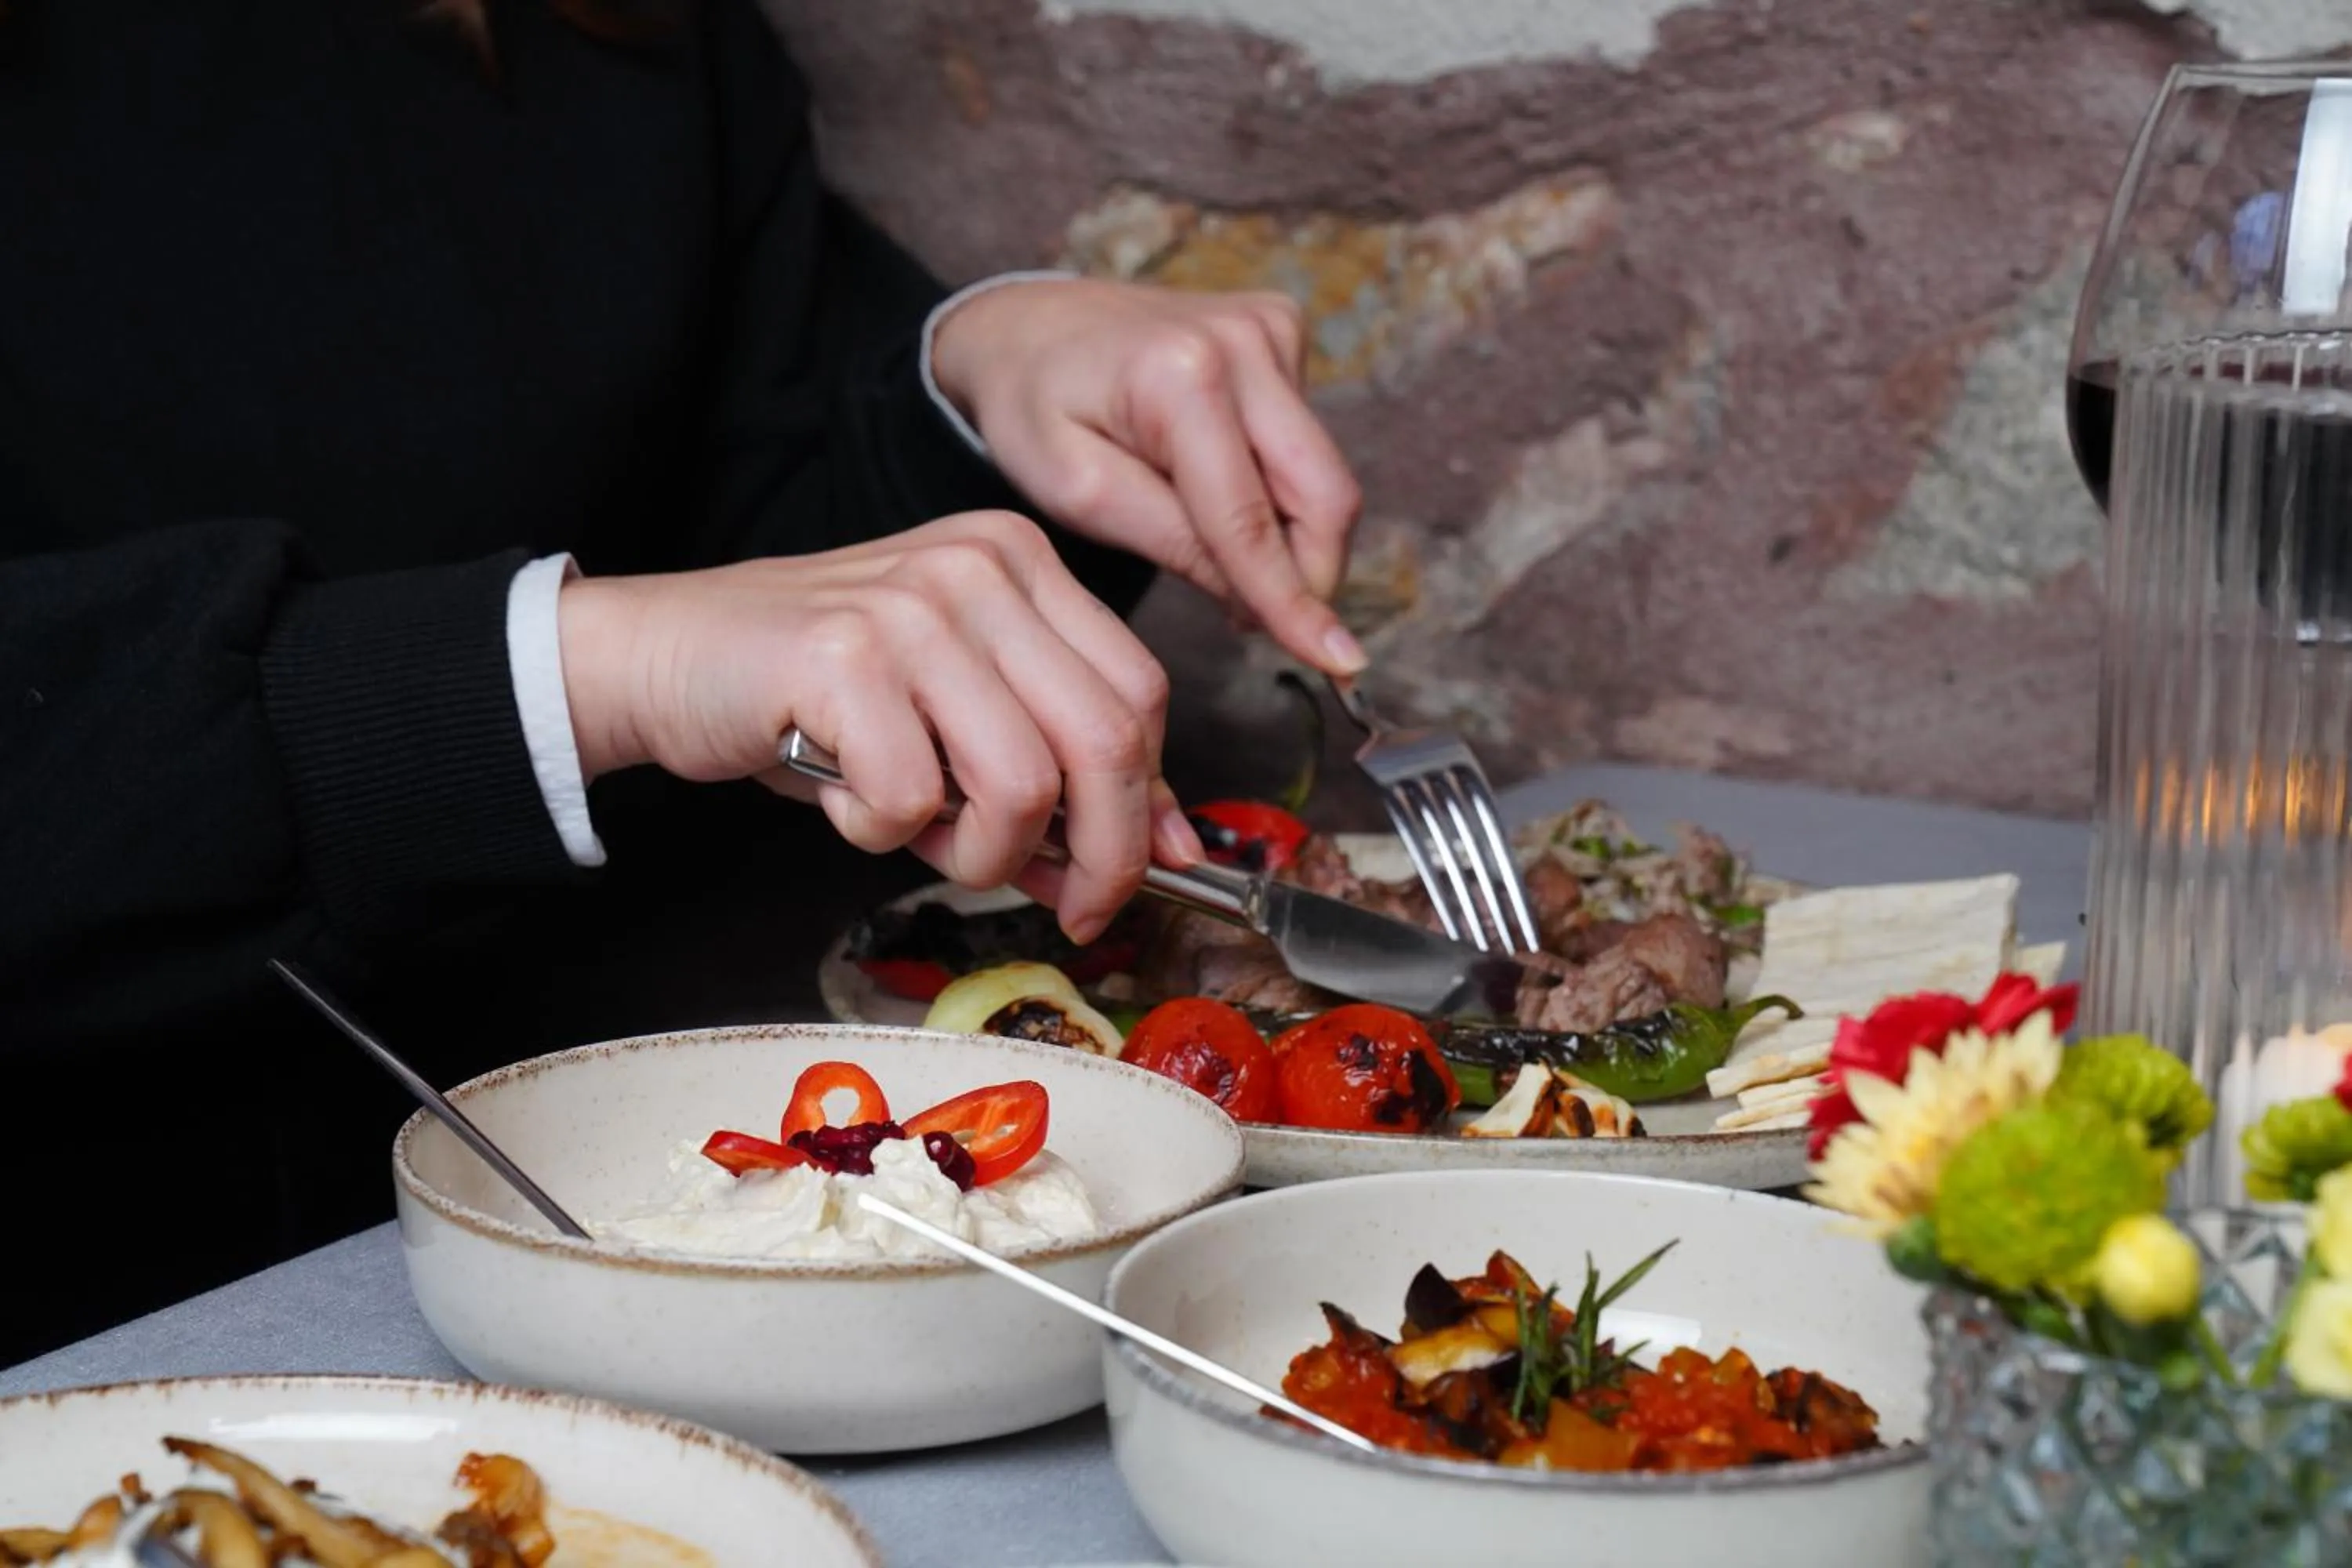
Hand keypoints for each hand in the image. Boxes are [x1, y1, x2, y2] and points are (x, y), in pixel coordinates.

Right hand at [556, 511, 1200, 939]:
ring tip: (915, 834)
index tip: (1128, 876)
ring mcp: (912, 607)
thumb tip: (1164, 857)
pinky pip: (912, 800)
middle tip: (1070, 908)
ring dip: (977, 853)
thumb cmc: (817, 699)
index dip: (1148, 803)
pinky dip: (880, 833)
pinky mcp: (843, 658)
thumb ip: (1058, 775)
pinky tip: (843, 796)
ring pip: (1021, 783)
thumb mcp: (955, 721)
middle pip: (1106, 739)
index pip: (1139, 693)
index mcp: (1022, 564)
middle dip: (1101, 854)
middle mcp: (980, 569)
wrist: (666, 654)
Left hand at [930, 278, 1366, 674]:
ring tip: (1215, 556)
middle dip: (1308, 575)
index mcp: (1181, 377)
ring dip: (1289, 534)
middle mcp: (1243, 339)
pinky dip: (1276, 485)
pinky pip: (1304, 438)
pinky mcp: (1280, 330)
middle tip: (1261, 627)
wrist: (1023, 324)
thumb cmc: (1034, 407)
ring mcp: (1269, 328)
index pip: (1251, 520)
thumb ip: (1173, 543)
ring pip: (1322, 473)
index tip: (1338, 662)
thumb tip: (1262, 604)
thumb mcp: (1078, 492)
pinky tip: (1216, 486)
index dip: (1293, 601)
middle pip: (1323, 492)